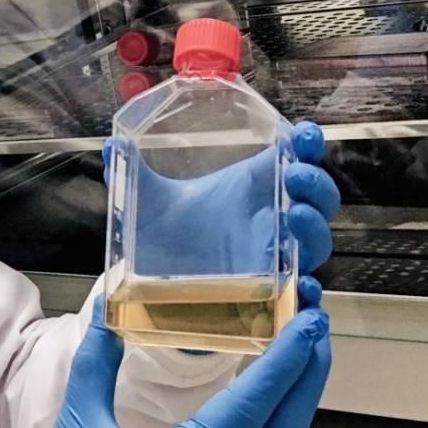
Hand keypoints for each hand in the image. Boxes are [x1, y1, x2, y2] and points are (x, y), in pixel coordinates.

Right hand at [19, 297, 331, 427]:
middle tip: (317, 322)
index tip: (308, 321)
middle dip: (310, 369)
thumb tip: (105, 316)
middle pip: (289, 423)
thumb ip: (95, 367)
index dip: (288, 357)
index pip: (256, 400)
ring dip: (303, 404)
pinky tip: (281, 421)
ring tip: (304, 361)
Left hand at [105, 121, 338, 291]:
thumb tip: (112, 143)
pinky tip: (304, 283)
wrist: (152, 289)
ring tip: (295, 215)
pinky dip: (308, 290)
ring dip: (314, 226)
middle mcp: (269, 219)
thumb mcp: (145, 202)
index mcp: (249, 188)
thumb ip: (130, 172)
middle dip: (316, 184)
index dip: (305, 144)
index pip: (292, 159)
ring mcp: (272, 257)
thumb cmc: (161, 236)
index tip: (302, 133)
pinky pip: (300, 292)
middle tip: (296, 175)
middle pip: (315, 199)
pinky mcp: (267, 294)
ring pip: (315, 242)